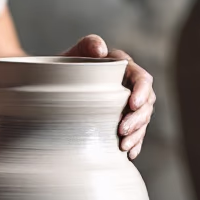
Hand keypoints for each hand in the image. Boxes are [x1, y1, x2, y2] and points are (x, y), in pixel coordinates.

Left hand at [61, 35, 154, 159]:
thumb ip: (87, 45)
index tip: (132, 104)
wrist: (53, 86)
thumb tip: (101, 50)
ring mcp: (127, 105)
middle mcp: (130, 86)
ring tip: (123, 146)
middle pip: (147, 103)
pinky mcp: (122, 120)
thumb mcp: (74, 54)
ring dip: (137, 134)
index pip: (141, 78)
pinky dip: (135, 144)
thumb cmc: (65, 67)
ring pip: (143, 120)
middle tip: (122, 131)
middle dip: (138, 118)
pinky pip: (135, 133)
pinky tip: (128, 154)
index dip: (142, 91)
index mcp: (123, 67)